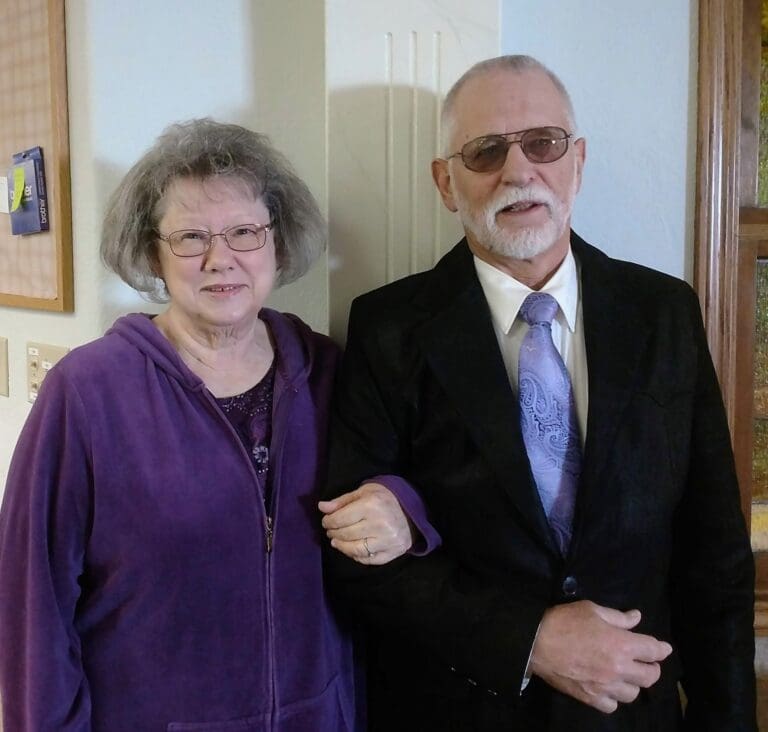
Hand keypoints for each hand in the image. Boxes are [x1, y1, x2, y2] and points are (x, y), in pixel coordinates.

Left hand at [318, 482, 413, 564]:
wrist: (413, 510)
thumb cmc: (385, 498)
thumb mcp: (364, 492)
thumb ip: (342, 501)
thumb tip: (322, 508)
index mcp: (372, 505)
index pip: (340, 519)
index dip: (328, 521)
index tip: (326, 521)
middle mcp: (380, 524)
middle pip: (346, 534)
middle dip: (334, 532)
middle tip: (331, 530)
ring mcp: (388, 541)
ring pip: (355, 549)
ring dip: (341, 546)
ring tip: (337, 541)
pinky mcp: (393, 552)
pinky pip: (368, 560)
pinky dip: (356, 556)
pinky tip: (351, 549)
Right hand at [530, 600, 672, 713]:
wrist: (537, 642)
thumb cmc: (565, 620)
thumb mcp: (592, 610)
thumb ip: (618, 617)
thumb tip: (636, 617)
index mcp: (621, 644)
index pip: (653, 650)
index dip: (662, 649)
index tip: (664, 649)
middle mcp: (619, 668)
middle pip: (650, 676)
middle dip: (652, 668)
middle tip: (646, 662)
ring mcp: (606, 686)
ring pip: (633, 693)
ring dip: (633, 683)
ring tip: (625, 675)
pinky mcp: (592, 698)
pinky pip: (612, 706)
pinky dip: (614, 698)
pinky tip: (608, 688)